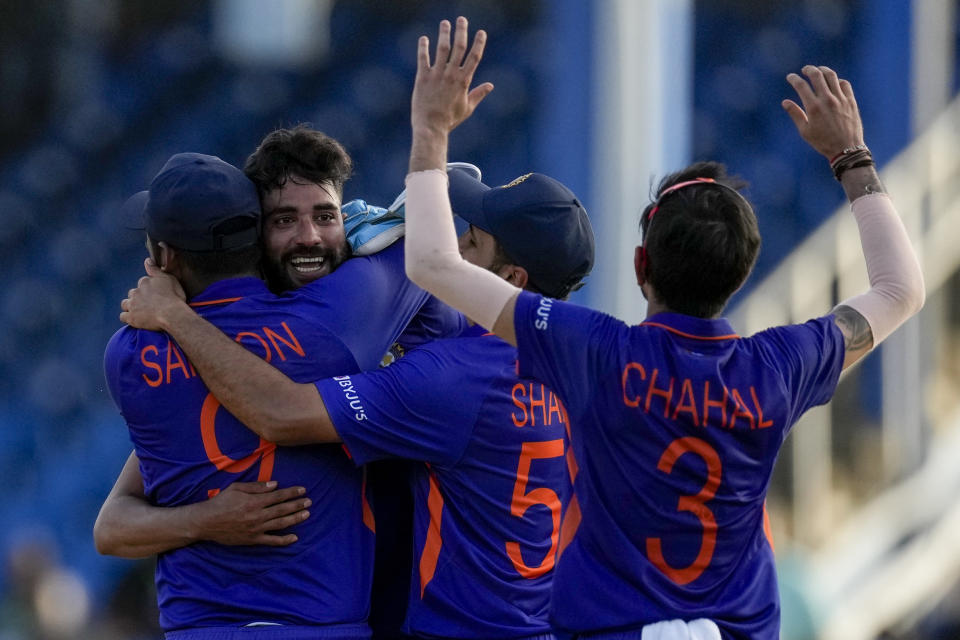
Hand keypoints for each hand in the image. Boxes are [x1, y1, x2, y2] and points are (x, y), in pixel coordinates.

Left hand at [119, 258, 187, 329]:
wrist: (173, 314)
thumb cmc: (174, 297)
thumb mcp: (169, 279)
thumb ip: (155, 270)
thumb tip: (147, 260)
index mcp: (145, 282)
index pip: (142, 283)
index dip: (149, 289)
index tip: (155, 294)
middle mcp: (136, 292)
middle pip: (133, 293)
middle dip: (138, 297)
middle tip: (149, 303)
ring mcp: (132, 305)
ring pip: (125, 304)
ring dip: (130, 306)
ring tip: (140, 311)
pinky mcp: (131, 317)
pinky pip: (123, 316)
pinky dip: (128, 317)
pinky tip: (135, 319)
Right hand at [192, 481, 310, 545]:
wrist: (205, 522)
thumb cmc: (220, 502)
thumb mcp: (237, 488)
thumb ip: (257, 486)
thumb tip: (275, 485)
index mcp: (254, 501)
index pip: (278, 496)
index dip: (292, 492)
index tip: (303, 490)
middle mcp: (258, 515)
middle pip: (282, 509)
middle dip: (298, 505)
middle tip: (309, 501)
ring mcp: (256, 529)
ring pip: (280, 524)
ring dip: (295, 519)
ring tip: (307, 514)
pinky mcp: (253, 540)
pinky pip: (271, 541)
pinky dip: (284, 540)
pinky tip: (295, 538)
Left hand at [411, 16, 493, 134]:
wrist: (431, 127)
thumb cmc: (450, 120)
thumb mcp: (467, 108)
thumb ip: (478, 94)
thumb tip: (491, 85)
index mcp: (463, 81)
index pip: (474, 57)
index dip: (479, 43)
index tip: (481, 32)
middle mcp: (451, 75)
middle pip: (459, 48)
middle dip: (461, 32)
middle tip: (462, 19)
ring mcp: (437, 75)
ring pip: (442, 49)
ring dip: (444, 34)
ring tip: (445, 23)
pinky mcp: (422, 78)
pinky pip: (423, 58)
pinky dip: (423, 47)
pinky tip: (424, 38)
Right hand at [782, 65, 864, 159]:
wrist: (846, 148)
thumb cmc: (823, 142)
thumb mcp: (805, 131)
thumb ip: (795, 114)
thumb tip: (785, 102)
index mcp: (813, 108)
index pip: (801, 86)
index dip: (794, 79)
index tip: (790, 77)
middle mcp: (827, 100)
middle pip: (817, 75)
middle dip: (808, 69)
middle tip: (805, 70)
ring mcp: (840, 99)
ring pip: (832, 76)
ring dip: (823, 70)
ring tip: (818, 70)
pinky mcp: (851, 101)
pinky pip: (844, 84)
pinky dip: (837, 80)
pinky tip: (833, 83)